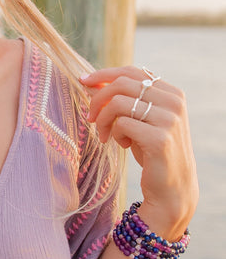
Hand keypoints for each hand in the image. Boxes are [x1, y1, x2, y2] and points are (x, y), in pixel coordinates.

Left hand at [80, 66, 197, 239]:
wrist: (172, 187)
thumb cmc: (151, 149)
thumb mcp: (136, 119)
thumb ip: (118, 99)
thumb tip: (88, 81)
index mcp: (171, 93)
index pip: (131, 71)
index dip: (104, 74)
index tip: (83, 81)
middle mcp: (174, 102)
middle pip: (122, 84)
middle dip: (98, 99)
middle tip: (90, 117)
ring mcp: (169, 120)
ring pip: (118, 103)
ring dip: (103, 119)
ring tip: (105, 134)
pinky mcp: (160, 138)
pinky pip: (122, 124)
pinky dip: (114, 133)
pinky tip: (122, 144)